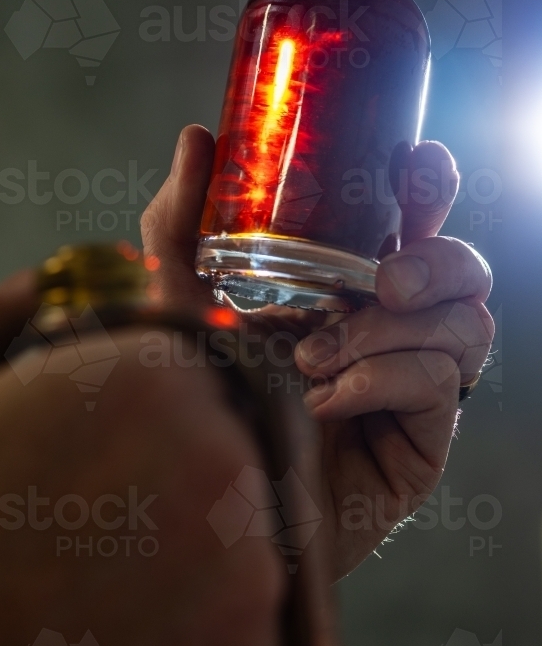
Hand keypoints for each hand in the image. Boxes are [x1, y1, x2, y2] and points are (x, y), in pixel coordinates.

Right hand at [0, 271, 281, 645]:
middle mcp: (223, 476)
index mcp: (152, 382)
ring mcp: (246, 591)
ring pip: (251, 544)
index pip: (201, 362)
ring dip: (192, 557)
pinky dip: (195, 644)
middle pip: (236, 449)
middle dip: (176, 472)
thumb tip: (48, 281)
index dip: (147, 398)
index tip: (99, 438)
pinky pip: (248, 641)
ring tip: (96, 583)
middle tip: (92, 516)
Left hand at [141, 125, 494, 578]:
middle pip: (466, 269)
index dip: (431, 188)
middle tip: (384, 281)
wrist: (208, 509)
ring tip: (315, 359)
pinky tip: (326, 402)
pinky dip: (383, 380)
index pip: (415, 224)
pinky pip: (442, 384)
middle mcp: (390, 330)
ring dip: (389, 333)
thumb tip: (200, 136)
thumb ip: (181, 221)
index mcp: (346, 289)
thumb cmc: (201, 402)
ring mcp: (413, 386)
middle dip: (439, 261)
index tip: (414, 166)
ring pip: (466, 325)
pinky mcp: (425, 440)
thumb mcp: (179, 301)